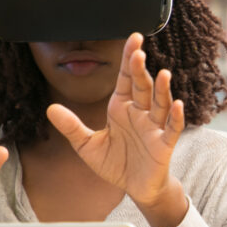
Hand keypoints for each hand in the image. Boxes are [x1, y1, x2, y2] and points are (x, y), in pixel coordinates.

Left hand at [46, 34, 187, 226]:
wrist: (136, 188)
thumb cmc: (115, 163)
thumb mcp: (87, 146)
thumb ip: (71, 127)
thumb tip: (50, 108)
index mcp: (121, 108)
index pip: (126, 79)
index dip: (129, 59)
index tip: (133, 39)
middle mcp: (140, 113)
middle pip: (142, 87)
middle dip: (140, 70)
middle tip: (139, 51)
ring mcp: (154, 128)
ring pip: (160, 104)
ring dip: (162, 90)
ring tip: (163, 74)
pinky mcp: (164, 145)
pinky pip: (172, 128)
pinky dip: (176, 117)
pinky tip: (177, 104)